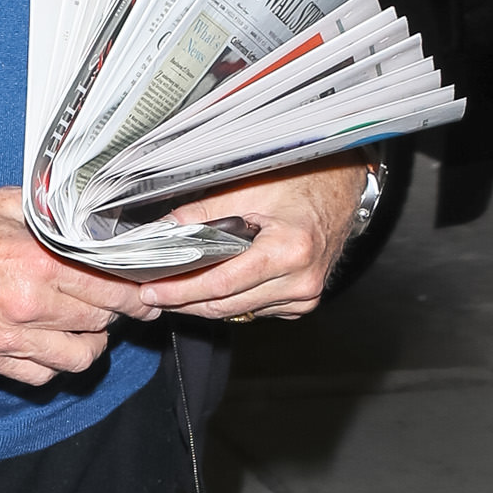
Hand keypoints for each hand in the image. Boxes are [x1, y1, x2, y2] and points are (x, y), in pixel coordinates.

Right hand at [0, 188, 160, 386]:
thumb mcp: (12, 206)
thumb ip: (57, 214)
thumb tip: (99, 218)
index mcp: (39, 265)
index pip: (110, 289)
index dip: (135, 292)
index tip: (144, 291)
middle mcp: (29, 307)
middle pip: (101, 323)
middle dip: (119, 314)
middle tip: (123, 304)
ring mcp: (10, 339)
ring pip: (79, 357)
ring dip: (92, 343)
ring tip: (89, 327)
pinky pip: (43, 375)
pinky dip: (57, 363)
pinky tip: (56, 343)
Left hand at [139, 162, 369, 324]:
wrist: (340, 186)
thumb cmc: (301, 180)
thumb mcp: (244, 189)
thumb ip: (199, 214)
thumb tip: (159, 231)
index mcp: (290, 251)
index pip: (220, 284)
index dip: (180, 291)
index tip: (153, 291)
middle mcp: (302, 280)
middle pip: (226, 306)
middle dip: (185, 301)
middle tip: (153, 294)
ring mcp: (305, 295)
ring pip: (238, 312)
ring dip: (206, 302)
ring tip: (177, 288)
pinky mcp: (304, 301)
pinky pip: (256, 309)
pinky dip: (232, 301)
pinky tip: (214, 286)